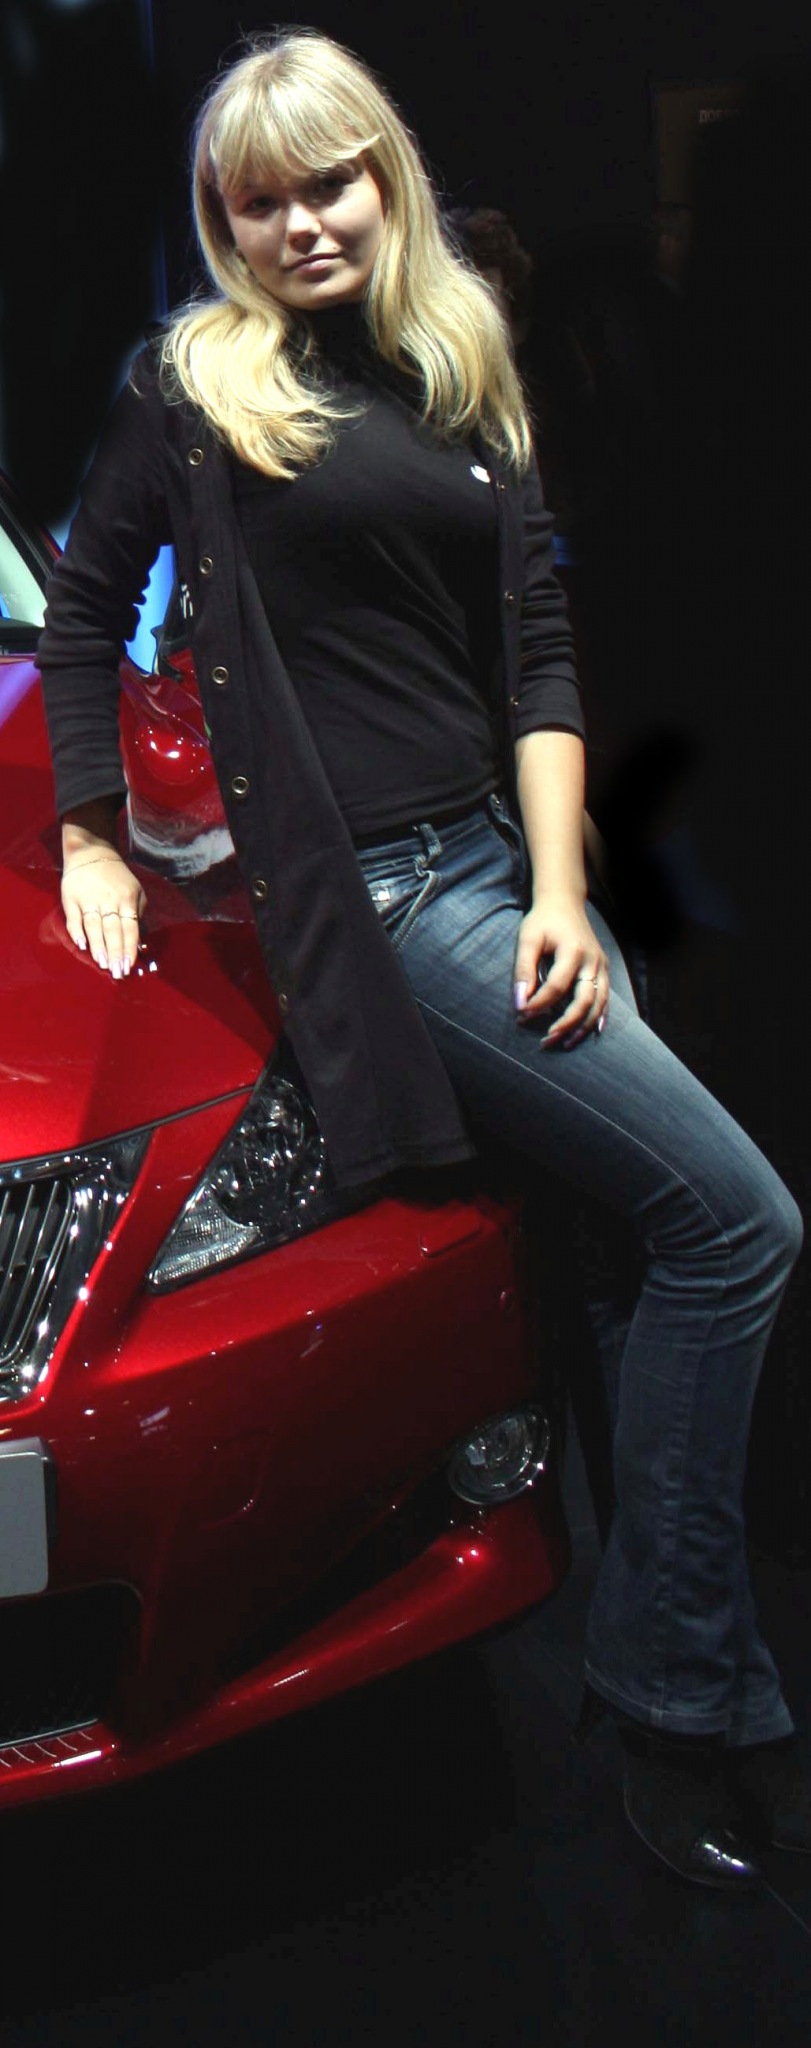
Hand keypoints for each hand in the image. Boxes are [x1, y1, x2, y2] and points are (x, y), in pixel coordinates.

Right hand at [61, 851, 145, 978]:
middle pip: (112, 930)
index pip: (130, 928)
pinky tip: (81, 945)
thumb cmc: (117, 879)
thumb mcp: (135, 892)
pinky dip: (77, 931)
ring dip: (98, 945)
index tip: (129, 966)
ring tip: (101, 963)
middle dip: (115, 953)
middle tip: (116, 972)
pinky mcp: (71, 897)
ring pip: (94, 925)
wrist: (91, 852)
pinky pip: (74, 917)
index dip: (129, 948)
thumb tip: (139, 945)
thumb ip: (138, 916)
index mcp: (127, 899)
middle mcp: (108, 900)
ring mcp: (88, 898)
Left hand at [513, 894, 607, 1047]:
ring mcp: (601, 966)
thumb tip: (519, 1002)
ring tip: (565, 1043)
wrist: (564, 902)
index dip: (539, 1004)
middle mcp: (592, 961)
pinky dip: (598, 1018)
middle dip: (565, 1024)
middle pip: (583, 1000)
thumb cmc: (543, 920)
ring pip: (598, 1004)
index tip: (521, 1015)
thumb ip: (523, 969)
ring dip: (582, 1027)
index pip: (557, 986)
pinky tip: (590, 1033)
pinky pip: (605, 999)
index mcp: (573, 950)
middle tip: (546, 1040)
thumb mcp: (528, 938)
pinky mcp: (603, 970)